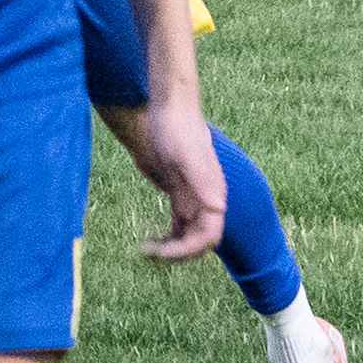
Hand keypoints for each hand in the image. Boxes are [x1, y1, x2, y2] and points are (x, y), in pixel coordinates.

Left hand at [109, 93, 226, 261]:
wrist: (168, 108)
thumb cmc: (177, 129)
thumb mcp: (185, 155)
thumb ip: (202, 179)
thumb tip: (219, 207)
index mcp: (212, 195)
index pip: (208, 236)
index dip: (188, 250)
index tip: (164, 253)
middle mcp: (205, 200)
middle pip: (197, 241)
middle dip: (176, 254)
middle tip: (148, 254)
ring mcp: (192, 197)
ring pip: (186, 235)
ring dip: (169, 248)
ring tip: (144, 251)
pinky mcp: (178, 192)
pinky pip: (177, 224)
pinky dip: (166, 237)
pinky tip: (147, 240)